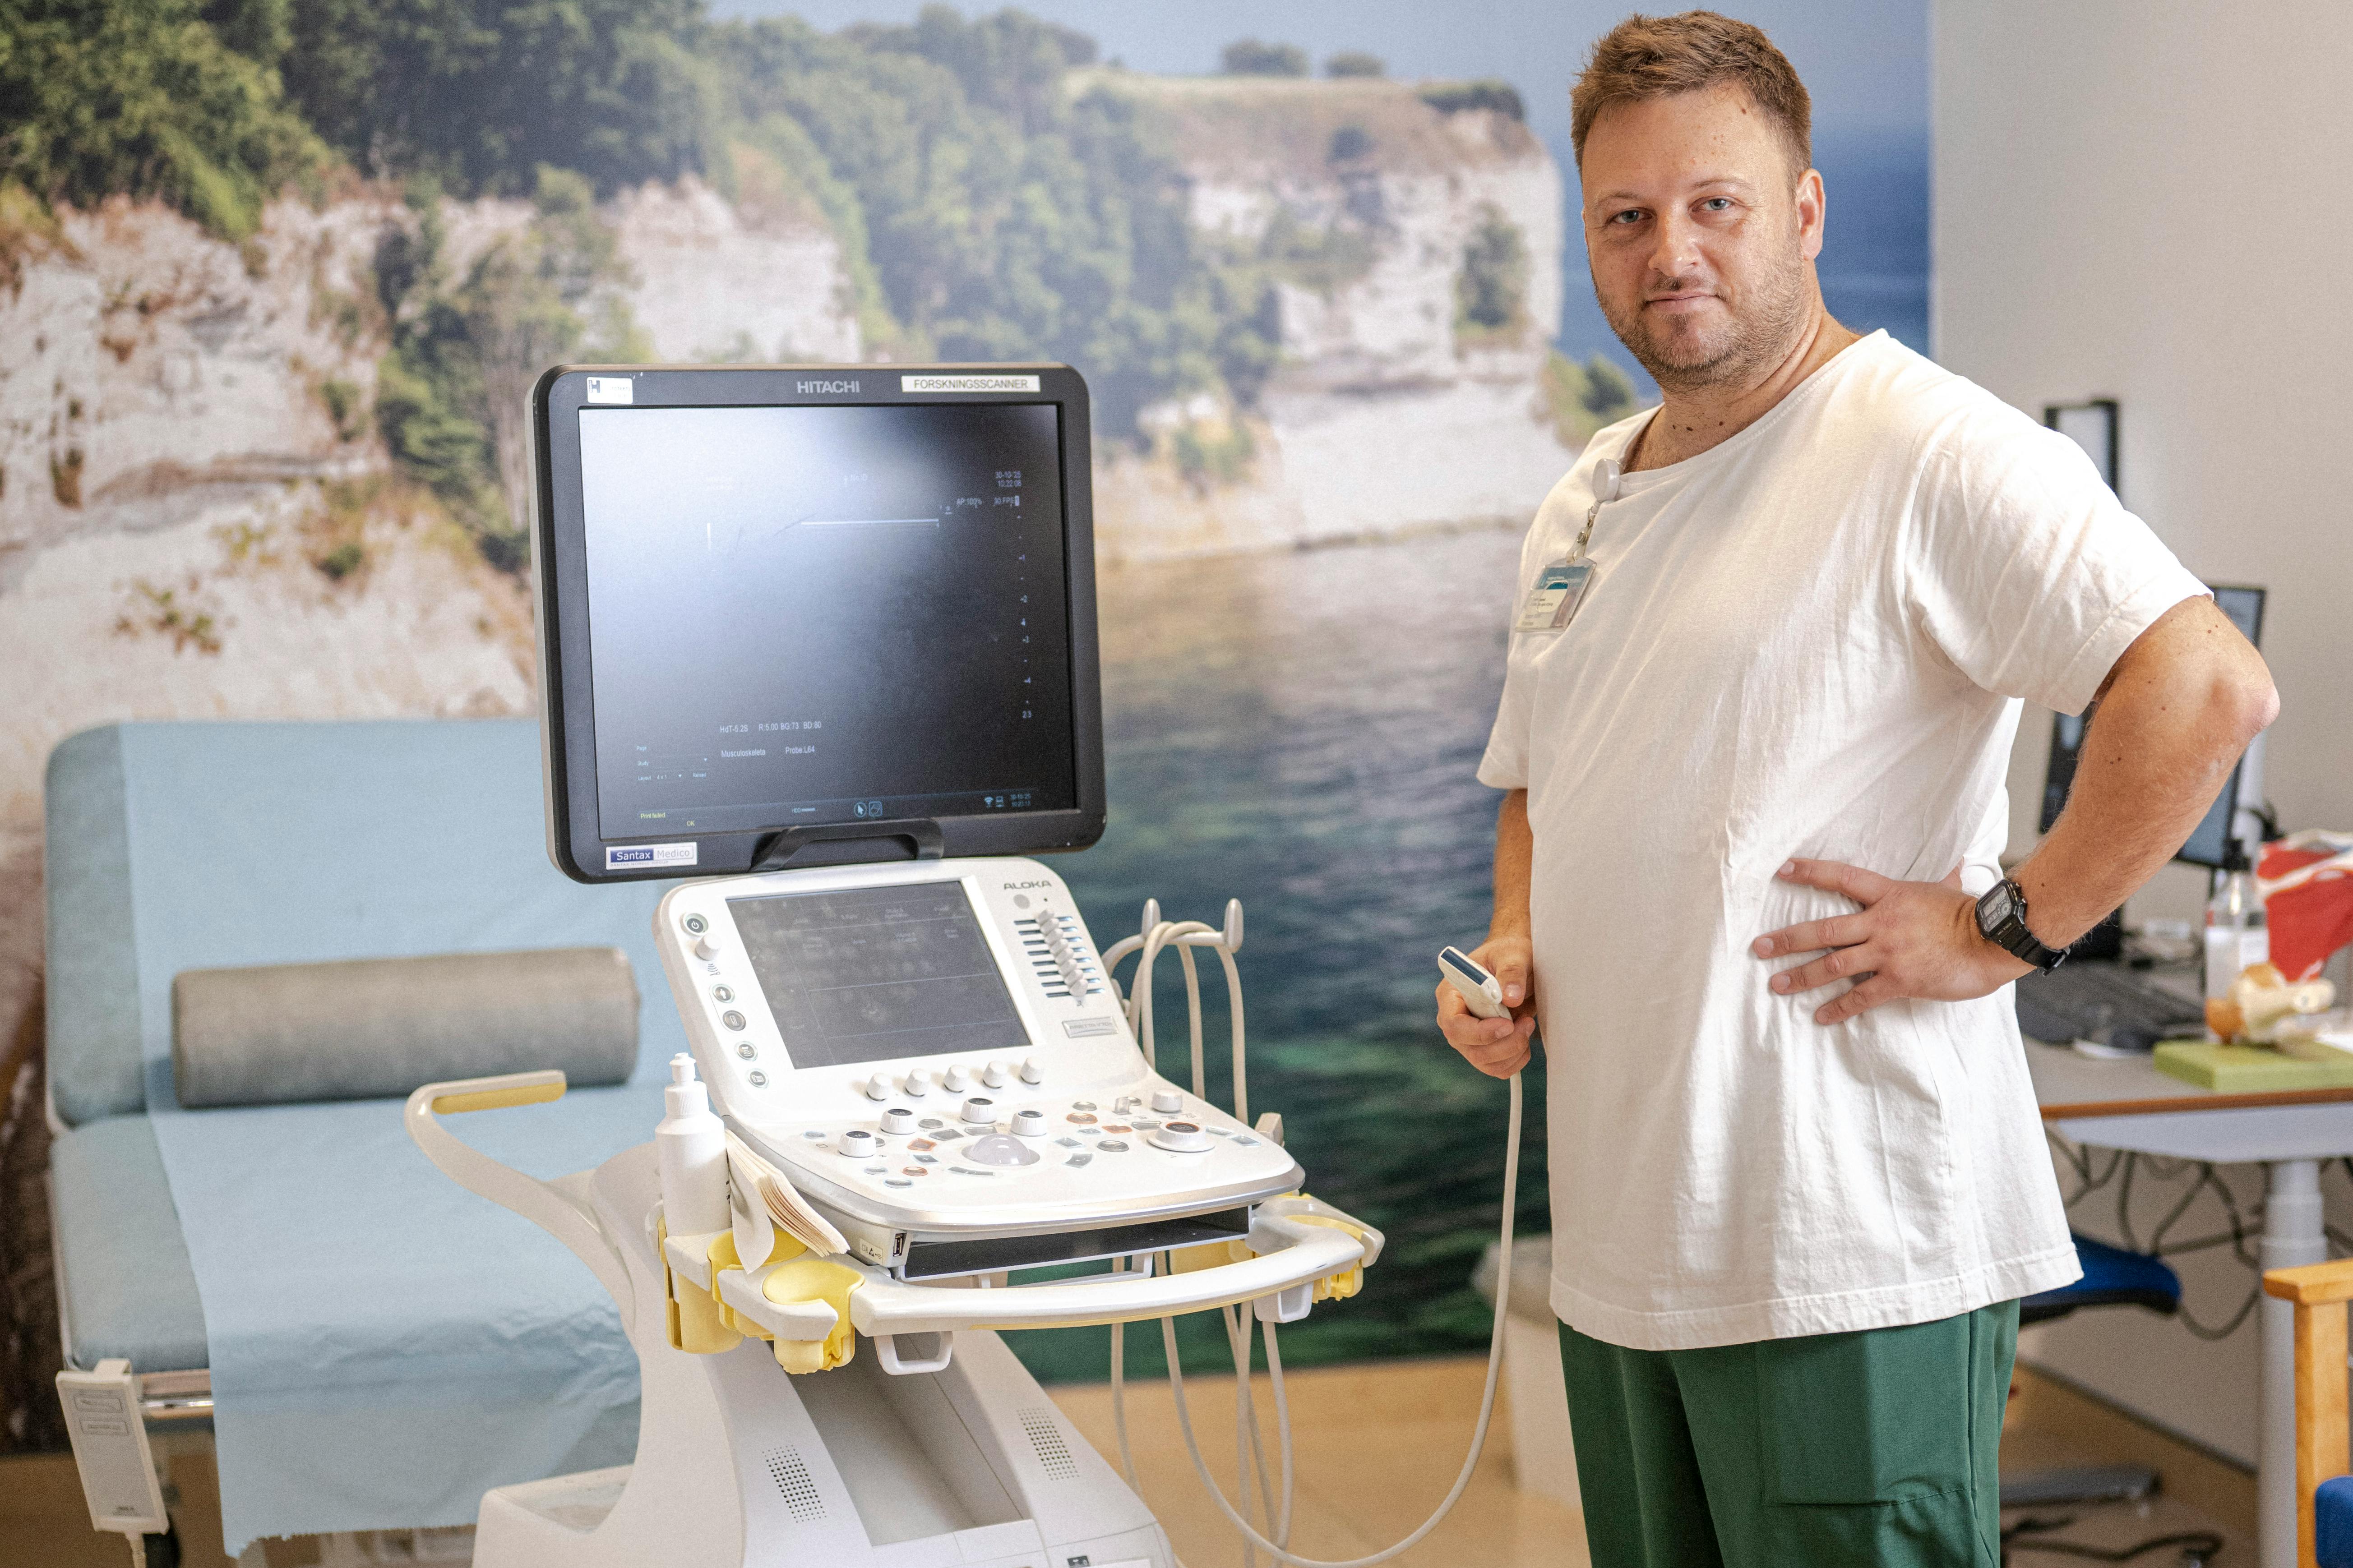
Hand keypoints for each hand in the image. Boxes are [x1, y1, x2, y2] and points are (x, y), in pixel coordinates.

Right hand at [1437, 933, 1536, 1077]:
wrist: (1516, 965)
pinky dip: (1516, 1060)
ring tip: (1527, 1024)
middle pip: (1469, 1049)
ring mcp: (1468, 1038)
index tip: (1507, 1025)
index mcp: (1450, 994)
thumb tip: (1510, 998)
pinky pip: (1497, 1068)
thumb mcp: (1512, 955)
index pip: (1453, 1024)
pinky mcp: (1484, 1049)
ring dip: (1513, 1051)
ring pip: (1485, 1062)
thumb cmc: (1508, 955)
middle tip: (1527, 1023)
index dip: (1479, 1031)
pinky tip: (1523, 1038)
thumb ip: (1511, 973)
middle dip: (1503, 1043)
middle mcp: (1454, 1019)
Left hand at [1753, 859, 2032, 1023]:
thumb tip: (1955, 863)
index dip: (1810, 872)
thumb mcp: (1947, 888)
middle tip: (1758, 948)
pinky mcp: (1900, 980)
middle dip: (1787, 939)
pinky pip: (1861, 997)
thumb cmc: (1972, 914)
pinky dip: (1838, 1008)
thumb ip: (1941, 877)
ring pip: (1834, 966)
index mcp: (1890, 894)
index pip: (1841, 878)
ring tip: (1776, 985)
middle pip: (1823, 930)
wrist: (1994, 940)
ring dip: (1802, 976)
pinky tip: (1819, 1017)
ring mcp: (1888, 953)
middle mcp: (1882, 922)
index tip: (1781, 870)